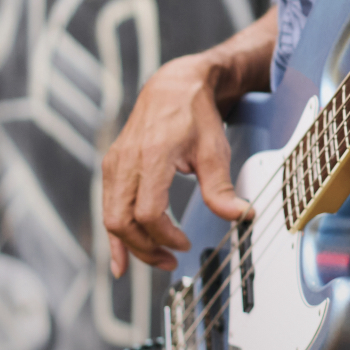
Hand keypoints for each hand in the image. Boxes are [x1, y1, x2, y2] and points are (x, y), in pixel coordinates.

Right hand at [100, 52, 248, 275]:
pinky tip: (120, 261)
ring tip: (157, 260)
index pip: (149, 212)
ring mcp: (114, 165)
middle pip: (123, 221)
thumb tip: (241, 216)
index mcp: (153, 156)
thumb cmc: (194, 117)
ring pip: (112, 219)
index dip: (166, 236)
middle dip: (146, 249)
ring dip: (132, 246)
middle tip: (171, 262)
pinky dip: (114, 236)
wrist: (173, 87)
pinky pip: (108, 209)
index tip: (185, 244)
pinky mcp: (111, 168)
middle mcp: (126, 161)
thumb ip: (222, 188)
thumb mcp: (214, 151)